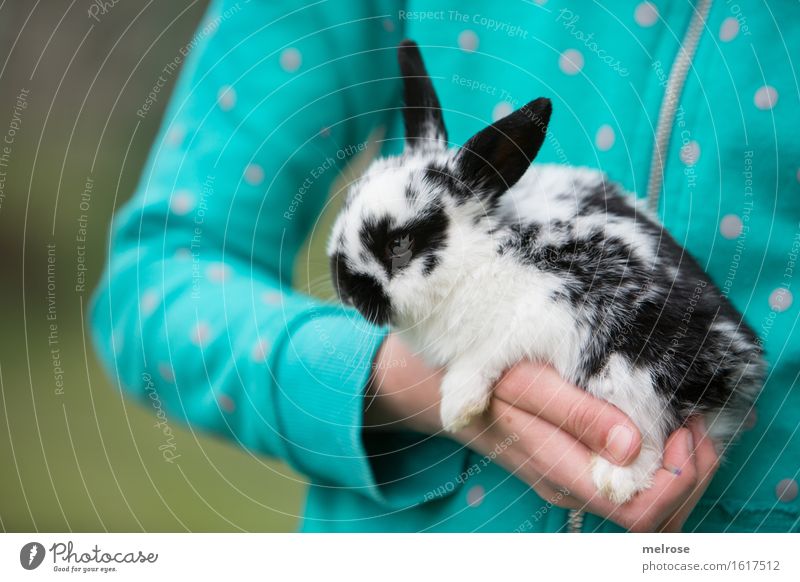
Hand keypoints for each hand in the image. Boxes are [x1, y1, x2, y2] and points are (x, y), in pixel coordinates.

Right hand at [366, 335, 718, 531]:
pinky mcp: (571, 459)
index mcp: (560, 470)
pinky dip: (662, 459)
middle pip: (655, 514)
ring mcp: (572, 475)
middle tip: (700, 418)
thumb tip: (635, 445)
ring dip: (681, 468)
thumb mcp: (523, 380)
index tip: (686, 423)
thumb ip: (575, 413)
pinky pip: (631, 480)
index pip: (641, 510)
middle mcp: (571, 484)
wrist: (436, 380)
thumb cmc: (478, 373)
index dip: (680, 476)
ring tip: (687, 418)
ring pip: (646, 502)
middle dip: (694, 472)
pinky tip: (661, 419)